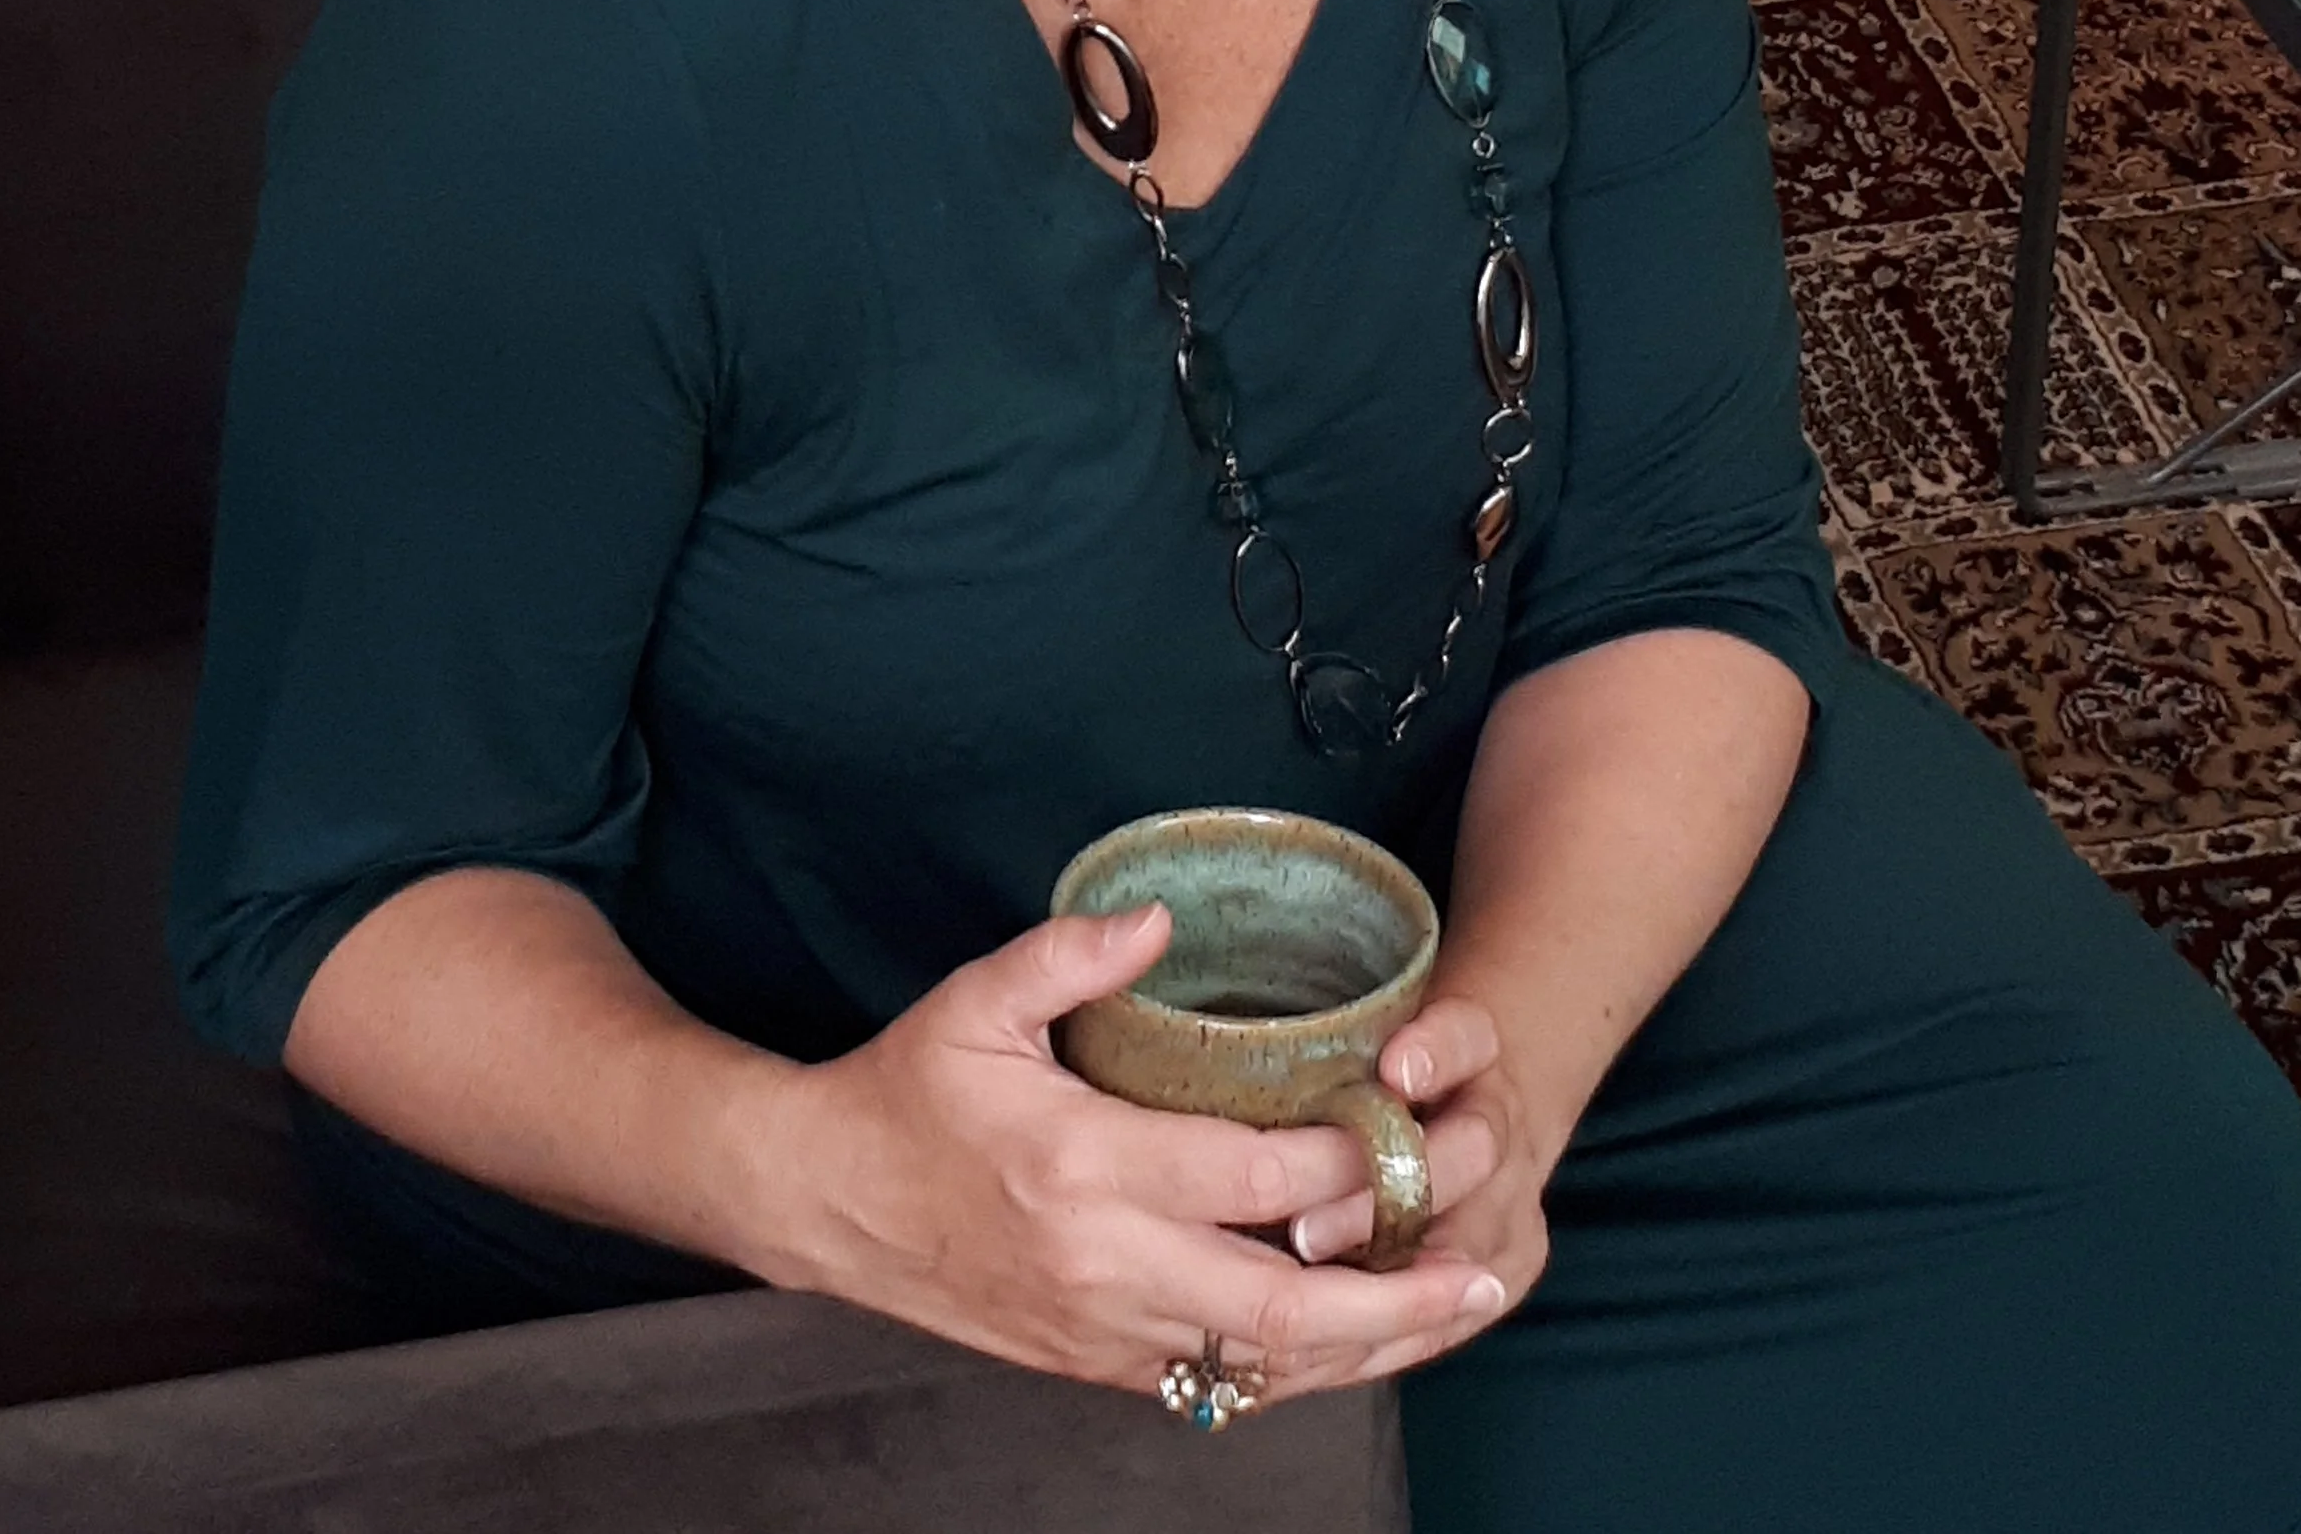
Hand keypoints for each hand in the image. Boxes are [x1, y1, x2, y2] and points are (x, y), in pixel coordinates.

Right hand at [773, 904, 1511, 1404]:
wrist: (823, 1202)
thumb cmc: (905, 1091)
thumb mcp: (976, 999)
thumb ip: (1073, 952)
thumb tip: (1162, 917)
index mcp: (1080, 1167)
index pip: (1249, 1182)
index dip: (1343, 1169)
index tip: (1409, 1137)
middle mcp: (1099, 1264)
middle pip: (1274, 1308)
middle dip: (1390, 1301)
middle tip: (1478, 1274)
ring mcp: (1097, 1329)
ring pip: (1255, 1365)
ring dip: (1361, 1350)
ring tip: (1448, 1315)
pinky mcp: (1089, 1362)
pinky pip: (1211, 1383)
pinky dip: (1290, 1367)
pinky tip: (1350, 1339)